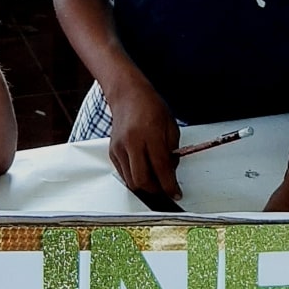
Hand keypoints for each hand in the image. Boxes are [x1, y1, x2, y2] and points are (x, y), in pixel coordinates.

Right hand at [106, 80, 181, 199]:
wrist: (127, 95)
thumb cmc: (150, 106)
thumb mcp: (170, 126)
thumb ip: (172, 151)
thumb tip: (171, 172)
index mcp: (149, 135)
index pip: (160, 168)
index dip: (170, 185)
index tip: (175, 193)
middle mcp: (131, 143)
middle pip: (142, 180)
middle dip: (156, 190)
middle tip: (165, 187)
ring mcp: (119, 148)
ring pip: (131, 181)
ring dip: (145, 184)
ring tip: (155, 178)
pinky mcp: (112, 152)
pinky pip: (123, 173)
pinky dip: (135, 176)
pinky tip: (144, 169)